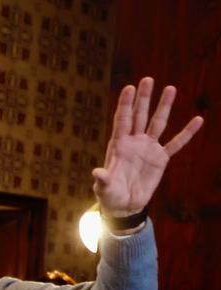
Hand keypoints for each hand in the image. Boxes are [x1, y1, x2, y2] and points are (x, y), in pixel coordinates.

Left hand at [93, 77, 202, 216]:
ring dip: (164, 107)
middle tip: (148, 79)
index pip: (122, 120)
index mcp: (118, 146)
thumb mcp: (104, 188)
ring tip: (170, 88)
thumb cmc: (110, 195)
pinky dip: (186, 133)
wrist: (124, 205)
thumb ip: (102, 179)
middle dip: (143, 98)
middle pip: (139, 116)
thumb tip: (97, 173)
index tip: (129, 88)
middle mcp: (134, 142)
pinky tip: (197, 120)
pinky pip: (176, 144)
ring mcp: (148, 148)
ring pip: (158, 123)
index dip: (126, 105)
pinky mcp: (161, 158)